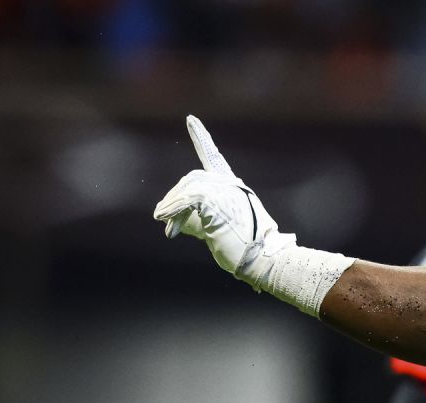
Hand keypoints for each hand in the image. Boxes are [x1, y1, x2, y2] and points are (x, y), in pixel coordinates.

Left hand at [153, 116, 296, 286]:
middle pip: (193, 178)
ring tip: (166, 225)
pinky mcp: (219, 201)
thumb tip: (168, 214)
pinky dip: (173, 210)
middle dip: (175, 198)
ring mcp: (228, 191)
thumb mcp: (215, 228)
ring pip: (189, 189)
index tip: (191, 119)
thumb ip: (195, 216)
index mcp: (235, 188)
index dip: (201, 138)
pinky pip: (187, 200)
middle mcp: (232, 185)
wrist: (262, 260)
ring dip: (172, 207)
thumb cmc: (242, 249)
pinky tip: (165, 220)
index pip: (213, 158)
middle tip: (162, 218)